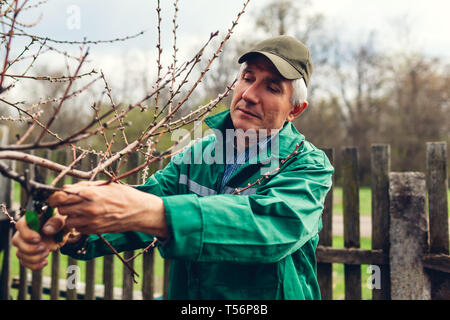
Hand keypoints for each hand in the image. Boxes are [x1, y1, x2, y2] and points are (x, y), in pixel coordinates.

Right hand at [11, 210, 67, 269]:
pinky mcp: (28, 253)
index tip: (38, 238)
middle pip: (16, 241)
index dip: (26, 233)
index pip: (20, 225)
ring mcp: (25, 242)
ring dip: (33, 257)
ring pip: (20, 253)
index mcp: (32, 219)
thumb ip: (57, 222)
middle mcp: (25, 231)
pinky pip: (25, 262)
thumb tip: (46, 230)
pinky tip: (44, 262)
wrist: (63, 232)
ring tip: (47, 253)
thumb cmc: (61, 222)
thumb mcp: (63, 219)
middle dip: (30, 248)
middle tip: (45, 248)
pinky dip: (34, 265)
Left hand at [47, 181, 167, 236]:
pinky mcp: (95, 230)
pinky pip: (78, 229)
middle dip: (63, 206)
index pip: (60, 197)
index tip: (55, 198)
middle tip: (70, 204)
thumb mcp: (105, 185)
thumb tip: (66, 188)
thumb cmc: (123, 195)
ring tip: (80, 212)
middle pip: (61, 209)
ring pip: (67, 221)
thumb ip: (84, 187)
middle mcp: (88, 208)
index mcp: (90, 194)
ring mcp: (91, 221)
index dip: (54, 197)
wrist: (139, 211)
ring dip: (70, 217)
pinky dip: (79, 225)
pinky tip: (88, 218)